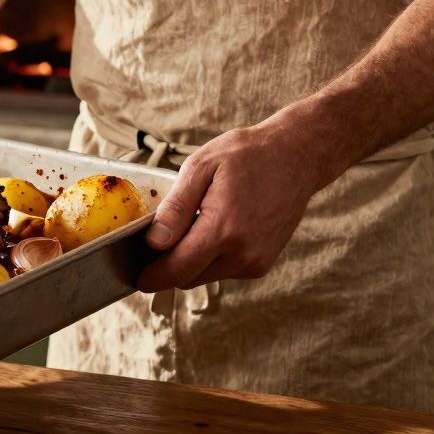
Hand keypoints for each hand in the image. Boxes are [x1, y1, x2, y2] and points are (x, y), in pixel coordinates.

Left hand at [137, 123, 326, 291]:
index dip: (153, 277)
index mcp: (224, 230)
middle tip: (156, 241)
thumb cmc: (246, 155)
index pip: (178, 269)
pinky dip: (210, 258)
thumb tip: (154, 242)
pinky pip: (224, 270)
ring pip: (205, 276)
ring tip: (192, 225)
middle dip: (168, 266)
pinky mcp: (263, 262)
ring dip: (190, 261)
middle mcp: (243, 253)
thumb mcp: (200, 167)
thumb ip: (176, 208)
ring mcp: (256, 261)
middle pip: (188, 278)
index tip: (137, 276)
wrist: (297, 156)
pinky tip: (214, 228)